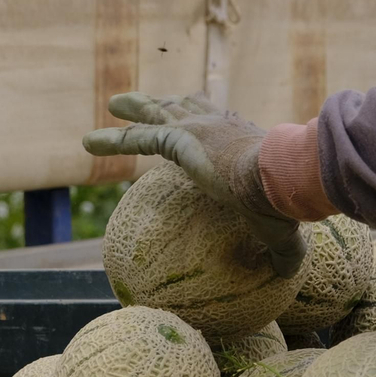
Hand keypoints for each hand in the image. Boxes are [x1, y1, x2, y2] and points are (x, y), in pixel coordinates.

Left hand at [84, 92, 306, 276]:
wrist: (281, 178)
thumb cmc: (283, 204)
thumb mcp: (282, 230)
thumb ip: (282, 252)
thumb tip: (288, 276)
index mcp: (242, 138)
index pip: (220, 122)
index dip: (207, 116)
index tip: (198, 114)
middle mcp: (218, 124)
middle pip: (184, 106)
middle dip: (165, 101)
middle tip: (147, 101)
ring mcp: (196, 127)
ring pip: (156, 115)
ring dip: (134, 110)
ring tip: (114, 104)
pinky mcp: (179, 138)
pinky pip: (137, 138)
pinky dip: (111, 141)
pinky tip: (87, 143)